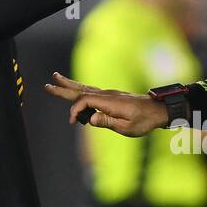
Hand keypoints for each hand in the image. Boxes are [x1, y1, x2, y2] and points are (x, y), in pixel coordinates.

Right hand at [44, 73, 168, 136]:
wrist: (158, 110)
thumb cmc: (144, 121)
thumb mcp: (127, 127)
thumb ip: (107, 122)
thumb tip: (90, 119)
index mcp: (109, 102)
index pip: (84, 102)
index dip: (74, 111)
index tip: (72, 122)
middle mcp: (107, 94)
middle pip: (80, 90)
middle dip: (63, 88)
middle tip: (47, 85)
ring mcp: (109, 94)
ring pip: (85, 88)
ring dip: (69, 85)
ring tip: (56, 79)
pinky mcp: (111, 96)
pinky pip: (91, 91)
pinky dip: (80, 90)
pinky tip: (75, 89)